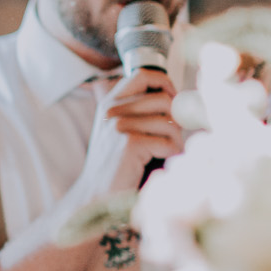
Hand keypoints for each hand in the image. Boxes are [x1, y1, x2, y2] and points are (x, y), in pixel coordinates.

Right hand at [85, 68, 180, 196]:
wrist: (95, 196)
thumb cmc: (114, 166)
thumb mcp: (117, 131)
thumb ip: (136, 111)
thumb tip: (174, 97)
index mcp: (110, 104)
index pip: (143, 75)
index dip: (164, 84)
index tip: (169, 101)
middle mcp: (113, 110)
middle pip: (164, 99)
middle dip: (175, 120)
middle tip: (170, 136)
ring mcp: (121, 126)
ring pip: (171, 123)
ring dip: (174, 141)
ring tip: (162, 154)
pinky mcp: (131, 144)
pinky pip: (170, 143)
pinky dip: (171, 156)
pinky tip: (158, 164)